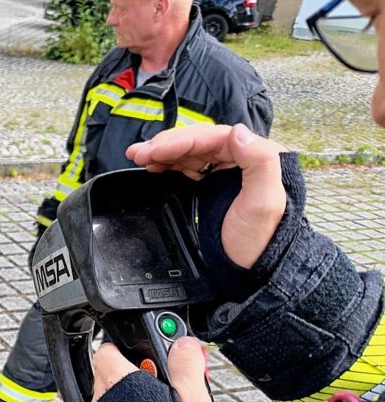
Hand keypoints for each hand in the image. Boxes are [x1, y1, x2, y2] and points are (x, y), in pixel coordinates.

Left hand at [91, 339, 216, 401]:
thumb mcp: (191, 397)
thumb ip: (186, 366)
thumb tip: (184, 344)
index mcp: (119, 379)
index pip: (110, 350)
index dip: (132, 349)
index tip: (155, 357)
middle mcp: (103, 397)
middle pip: (114, 373)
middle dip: (137, 375)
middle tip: (167, 386)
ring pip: (114, 397)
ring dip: (134, 398)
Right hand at [125, 123, 286, 269]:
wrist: (250, 270)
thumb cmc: (258, 241)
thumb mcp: (263, 204)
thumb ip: (259, 162)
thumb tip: (237, 131)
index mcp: (260, 156)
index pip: (214, 138)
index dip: (181, 141)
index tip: (155, 150)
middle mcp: (243, 159)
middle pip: (200, 141)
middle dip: (166, 144)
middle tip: (138, 154)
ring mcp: (226, 171)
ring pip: (191, 151)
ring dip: (164, 151)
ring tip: (138, 157)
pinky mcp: (213, 184)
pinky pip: (189, 164)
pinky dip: (169, 162)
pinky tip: (154, 165)